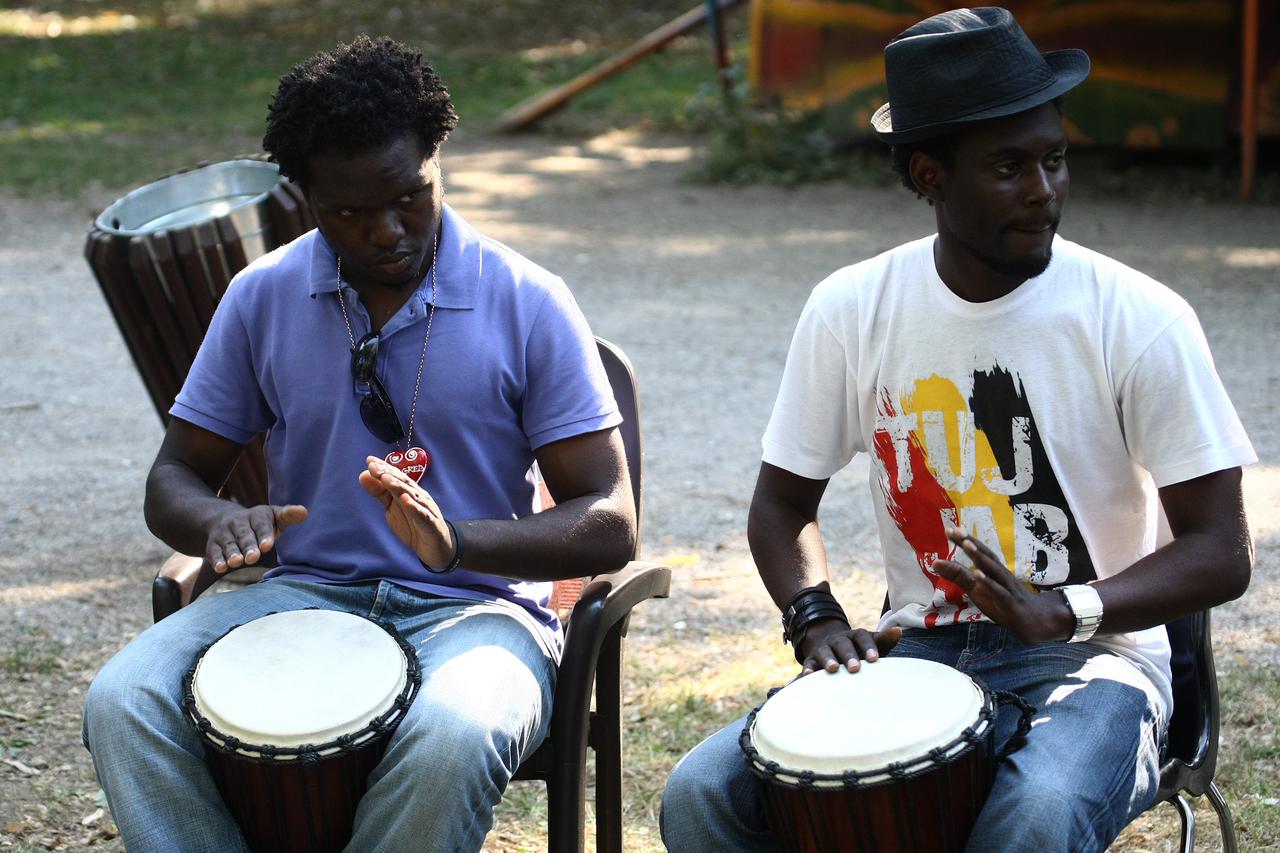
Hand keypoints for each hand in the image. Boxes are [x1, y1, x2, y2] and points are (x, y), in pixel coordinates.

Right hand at [205, 504, 307, 573]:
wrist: (225, 520)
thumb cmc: (260, 524)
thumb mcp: (274, 517)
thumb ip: (288, 516)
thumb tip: (304, 512)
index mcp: (257, 515)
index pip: (262, 525)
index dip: (264, 535)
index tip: (268, 546)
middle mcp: (238, 522)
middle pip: (244, 535)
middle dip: (248, 546)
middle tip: (253, 557)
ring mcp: (224, 533)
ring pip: (229, 544)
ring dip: (232, 553)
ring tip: (237, 562)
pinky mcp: (213, 544)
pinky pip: (214, 552)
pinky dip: (217, 560)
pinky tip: (221, 567)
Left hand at [359, 456, 455, 568]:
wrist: (435, 547)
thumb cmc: (413, 524)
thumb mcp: (392, 508)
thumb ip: (379, 492)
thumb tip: (363, 474)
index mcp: (409, 491)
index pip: (396, 477)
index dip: (384, 468)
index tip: (369, 460)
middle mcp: (419, 497)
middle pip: (404, 483)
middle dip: (389, 474)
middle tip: (374, 467)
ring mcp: (427, 510)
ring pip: (413, 496)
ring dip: (400, 487)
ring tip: (386, 480)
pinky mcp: (432, 525)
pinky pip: (424, 515)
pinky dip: (415, 508)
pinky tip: (406, 501)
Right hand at [797, 618, 902, 675]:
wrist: (832, 647)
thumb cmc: (858, 651)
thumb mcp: (871, 645)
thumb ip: (884, 640)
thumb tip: (899, 631)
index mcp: (855, 636)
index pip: (862, 637)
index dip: (868, 646)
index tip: (875, 658)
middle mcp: (838, 640)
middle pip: (843, 644)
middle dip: (848, 655)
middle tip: (855, 668)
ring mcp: (824, 649)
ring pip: (825, 652)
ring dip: (828, 659)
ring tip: (833, 669)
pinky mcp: (812, 660)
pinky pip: (809, 663)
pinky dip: (808, 669)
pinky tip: (808, 676)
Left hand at [931, 527, 1072, 642]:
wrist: (1033, 621)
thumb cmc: (1002, 601)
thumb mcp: (976, 588)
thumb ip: (957, 575)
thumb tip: (934, 563)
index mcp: (992, 570)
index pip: (978, 552)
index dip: (965, 541)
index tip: (950, 529)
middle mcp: (1000, 574)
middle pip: (985, 555)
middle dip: (971, 542)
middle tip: (956, 530)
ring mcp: (1006, 587)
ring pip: (993, 569)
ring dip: (980, 556)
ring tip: (966, 544)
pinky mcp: (1009, 602)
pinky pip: (998, 591)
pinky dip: (988, 582)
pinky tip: (978, 575)